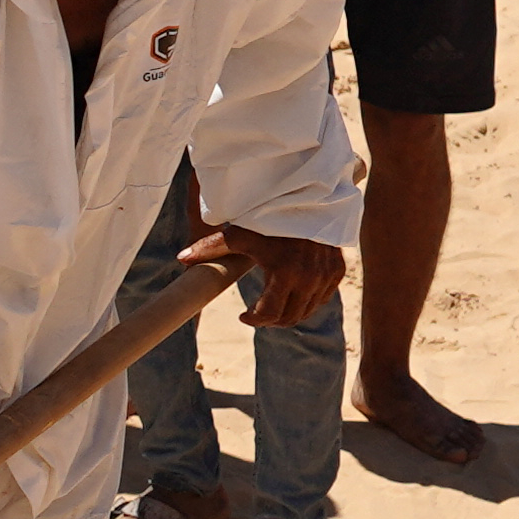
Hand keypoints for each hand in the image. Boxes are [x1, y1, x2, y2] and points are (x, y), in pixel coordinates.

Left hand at [192, 222, 348, 331]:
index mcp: (284, 272)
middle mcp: (309, 279)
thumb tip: (181, 258)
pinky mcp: (337, 272)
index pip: (269, 314)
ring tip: (272, 305)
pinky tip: (292, 293)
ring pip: (306, 311)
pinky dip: (307, 302)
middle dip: (269, 321)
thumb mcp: (241, 232)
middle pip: (288, 318)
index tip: (243, 316)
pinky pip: (322, 299)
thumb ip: (212, 247)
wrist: (309, 198)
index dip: (254, 320)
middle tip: (256, 314)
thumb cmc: (271, 215)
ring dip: (288, 313)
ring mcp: (326, 277)